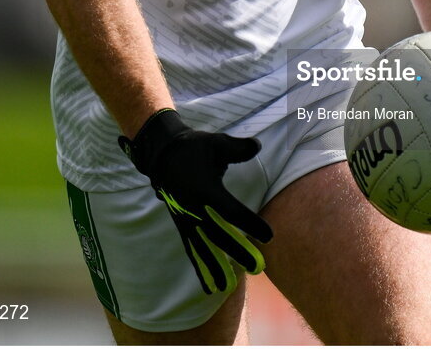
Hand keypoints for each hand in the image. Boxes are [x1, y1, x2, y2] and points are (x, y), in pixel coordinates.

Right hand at [119, 110, 272, 294]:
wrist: (162, 154)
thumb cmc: (194, 147)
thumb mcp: (216, 142)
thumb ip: (237, 147)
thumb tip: (256, 146)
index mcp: (203, 188)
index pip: (230, 210)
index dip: (249, 223)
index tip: (268, 235)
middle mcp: (193, 208)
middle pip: (218, 234)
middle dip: (238, 251)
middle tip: (257, 267)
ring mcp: (185, 219)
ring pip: (203, 247)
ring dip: (216, 267)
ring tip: (230, 287)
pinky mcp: (181, 225)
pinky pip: (192, 249)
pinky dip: (200, 268)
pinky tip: (210, 287)